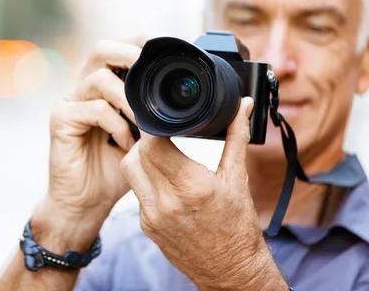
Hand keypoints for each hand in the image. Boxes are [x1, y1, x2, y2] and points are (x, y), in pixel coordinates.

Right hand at [34, 35, 157, 243]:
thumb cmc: (116, 167)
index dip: (143, 42)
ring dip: (130, 98)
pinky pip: (93, 109)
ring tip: (147, 121)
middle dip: (131, 54)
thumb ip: (155, 113)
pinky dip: (117, 124)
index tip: (171, 50)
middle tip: (154, 71)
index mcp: (105, 83)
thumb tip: (189, 97)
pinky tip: (128, 143)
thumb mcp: (144, 135)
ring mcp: (70, 101)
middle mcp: (84, 86)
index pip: (121, 47)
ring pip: (99, 78)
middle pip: (102, 49)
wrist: (87, 201)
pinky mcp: (61, 119)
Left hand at [120, 97, 286, 289]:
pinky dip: (145, 179)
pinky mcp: (146, 226)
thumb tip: (244, 105)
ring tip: (159, 152)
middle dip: (147, 139)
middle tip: (161, 134)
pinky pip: (136, 191)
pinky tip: (161, 178)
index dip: (155, 128)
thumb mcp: (238, 179)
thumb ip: (236, 136)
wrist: (231, 270)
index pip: (154, 145)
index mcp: (191, 187)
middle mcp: (167, 202)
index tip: (164, 121)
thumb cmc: (238, 226)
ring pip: (130, 170)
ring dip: (140, 157)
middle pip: (136, 154)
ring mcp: (152, 216)